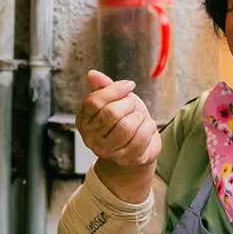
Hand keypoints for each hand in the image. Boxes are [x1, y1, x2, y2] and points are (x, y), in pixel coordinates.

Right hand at [76, 70, 158, 201]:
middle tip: (133, 105)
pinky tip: (146, 127)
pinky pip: (141, 137)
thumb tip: (92, 74)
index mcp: (84, 120)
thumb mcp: (114, 99)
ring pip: (126, 126)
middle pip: (111, 113)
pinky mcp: (126, 159)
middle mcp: (91, 138)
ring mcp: (108, 151)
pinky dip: (149, 127)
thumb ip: (104, 87)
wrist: (137, 146)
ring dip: (139, 117)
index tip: (129, 85)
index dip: (115, 90)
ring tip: (138, 118)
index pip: (94, 102)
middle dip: (128, 104)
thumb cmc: (124, 118)